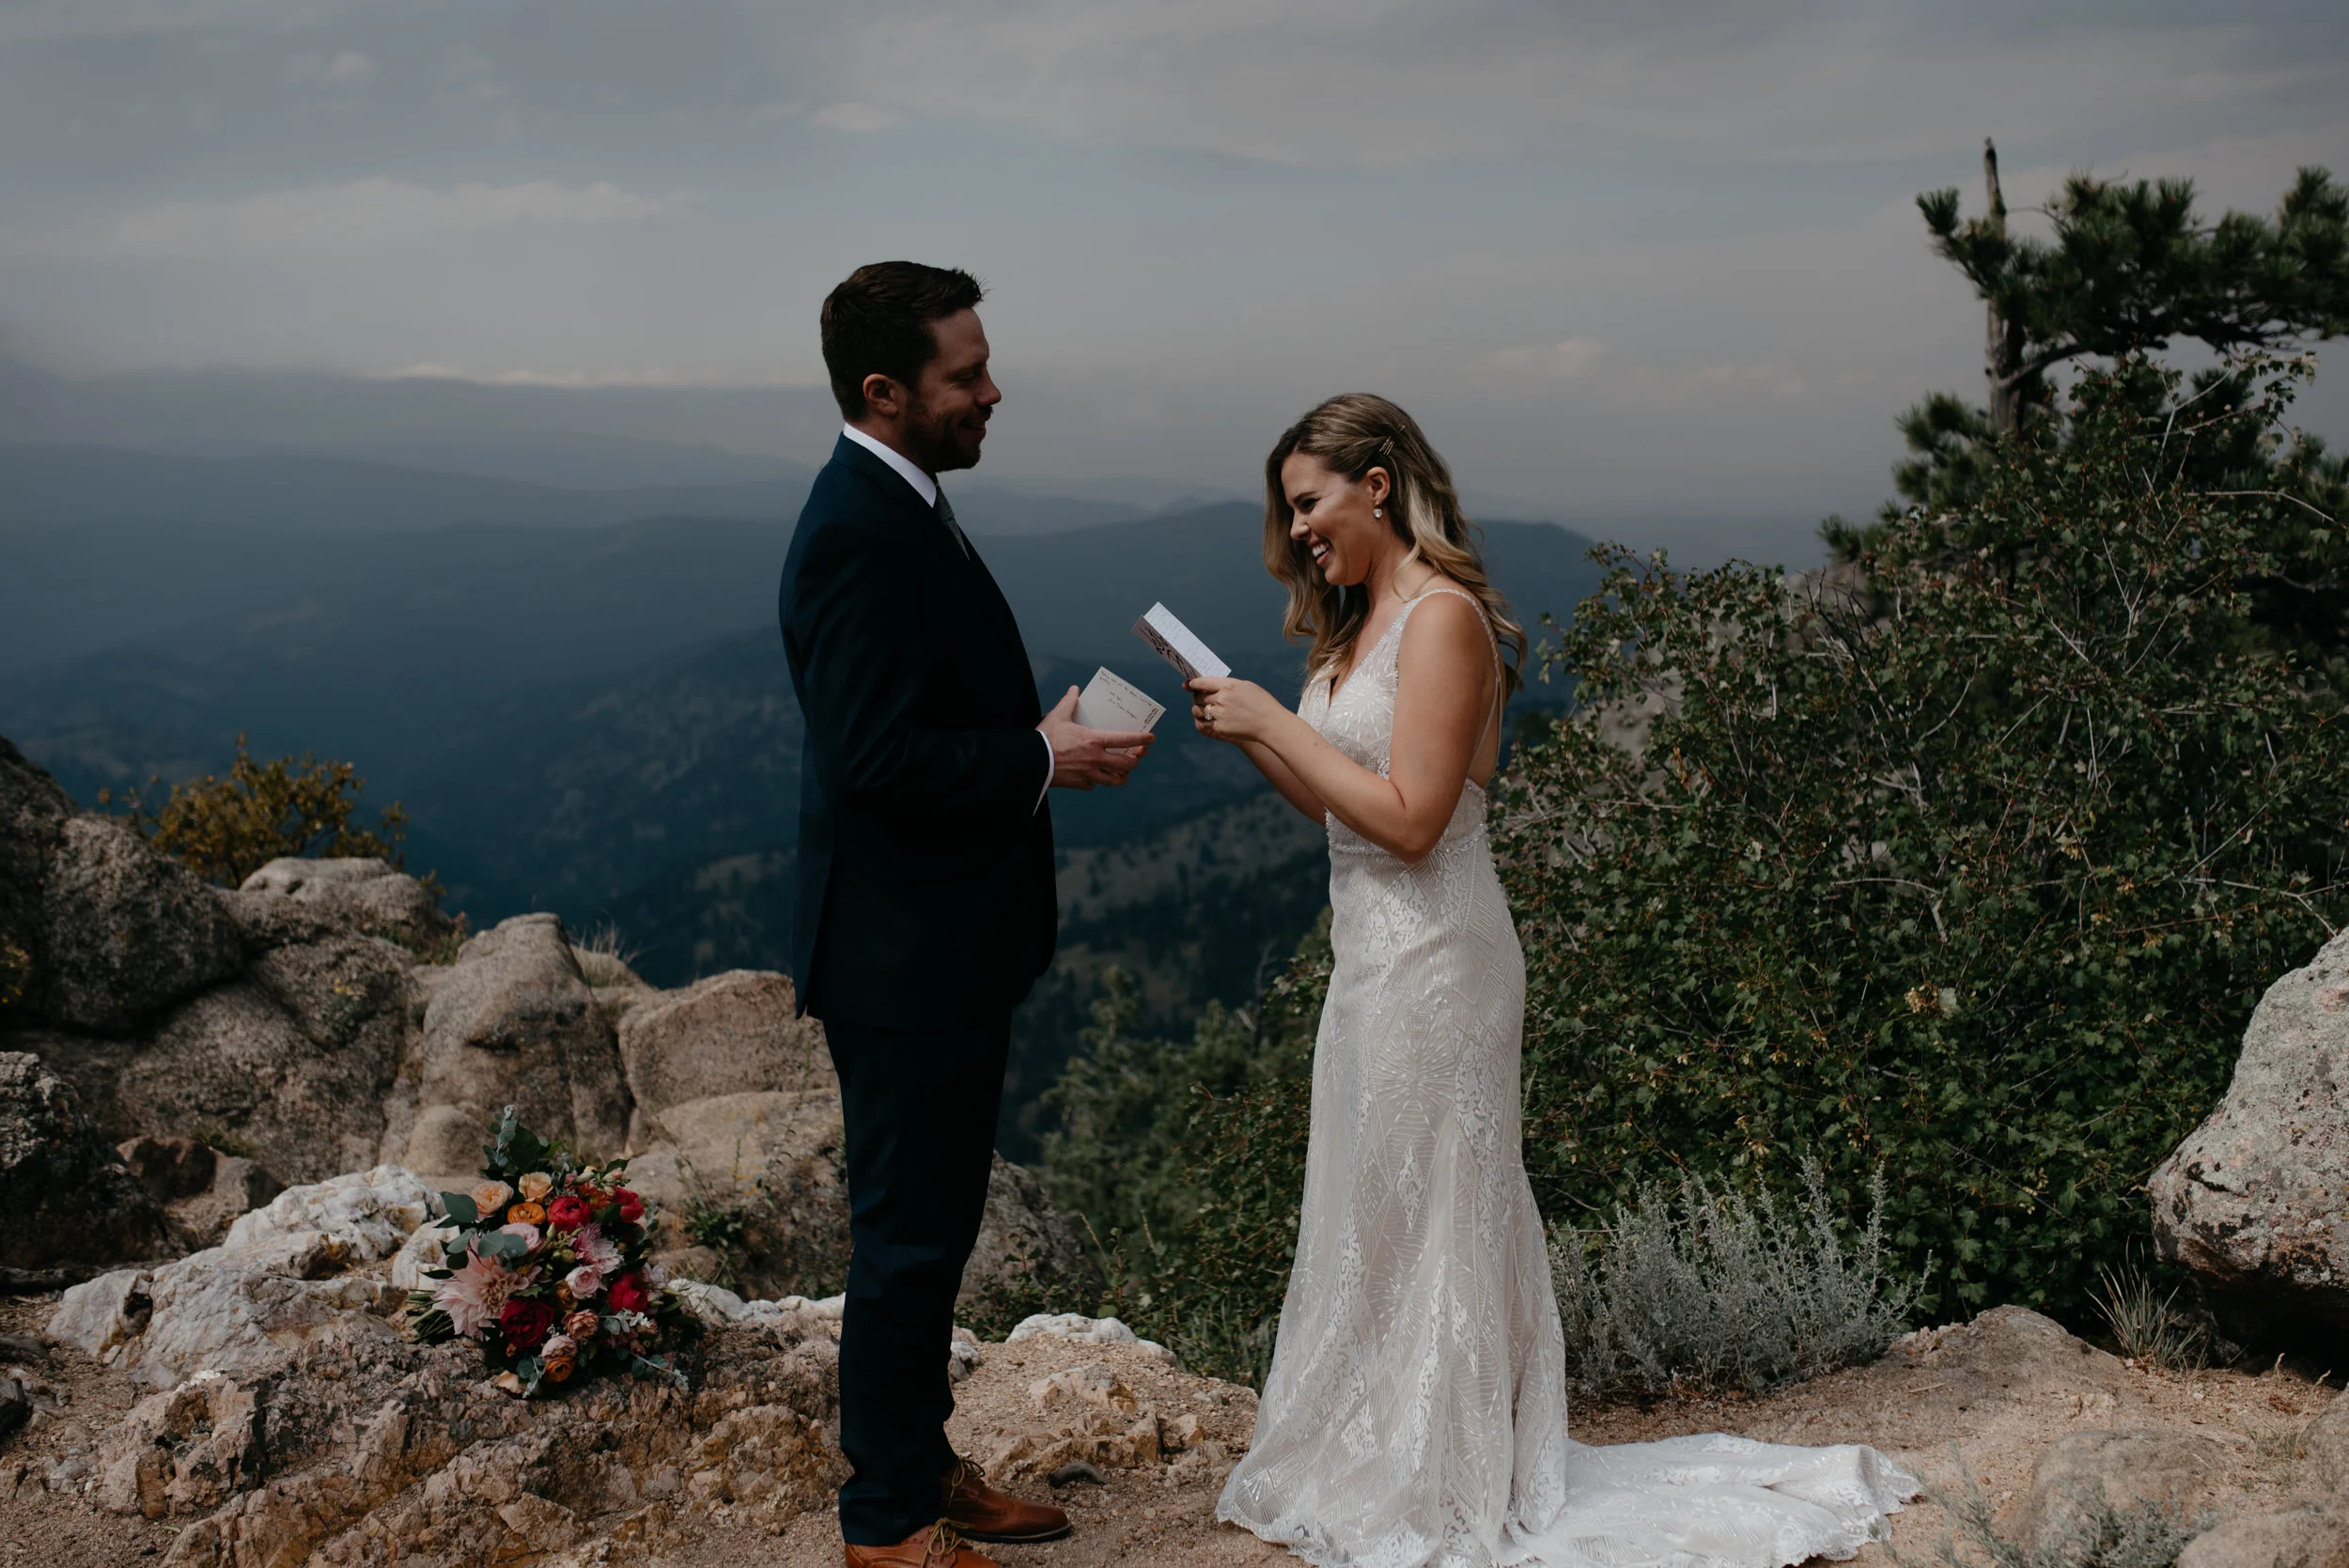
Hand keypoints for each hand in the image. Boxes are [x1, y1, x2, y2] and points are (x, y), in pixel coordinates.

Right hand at [1038, 687, 1153, 789]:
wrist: (1031, 761)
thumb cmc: (1045, 738)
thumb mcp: (1058, 716)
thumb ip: (1069, 701)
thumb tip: (1075, 689)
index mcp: (1094, 740)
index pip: (1125, 739)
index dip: (1141, 739)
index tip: (1151, 739)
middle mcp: (1096, 758)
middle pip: (1125, 764)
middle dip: (1135, 761)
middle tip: (1136, 757)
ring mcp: (1089, 774)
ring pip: (1114, 780)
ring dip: (1122, 776)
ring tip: (1124, 773)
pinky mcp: (1079, 784)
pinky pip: (1094, 784)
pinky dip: (1097, 781)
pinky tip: (1096, 778)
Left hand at [1188, 677, 1281, 744]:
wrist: (1270, 723)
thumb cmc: (1262, 703)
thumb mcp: (1246, 686)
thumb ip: (1228, 685)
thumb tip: (1213, 686)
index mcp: (1228, 685)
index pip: (1203, 682)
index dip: (1193, 683)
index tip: (1188, 685)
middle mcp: (1221, 699)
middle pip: (1199, 697)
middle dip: (1197, 697)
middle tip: (1199, 699)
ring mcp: (1220, 714)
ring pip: (1200, 711)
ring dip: (1200, 710)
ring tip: (1206, 711)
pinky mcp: (1220, 728)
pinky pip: (1206, 724)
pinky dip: (1207, 722)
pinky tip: (1213, 721)